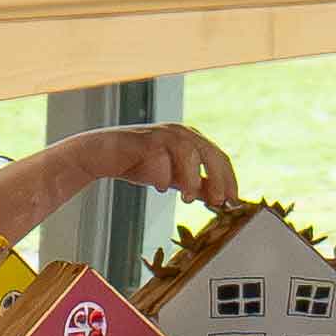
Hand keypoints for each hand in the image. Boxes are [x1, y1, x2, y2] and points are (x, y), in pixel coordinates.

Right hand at [64, 124, 238, 210]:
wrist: (102, 154)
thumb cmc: (139, 164)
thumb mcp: (173, 178)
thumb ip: (195, 185)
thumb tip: (219, 199)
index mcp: (192, 140)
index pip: (219, 158)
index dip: (229, 179)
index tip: (233, 201)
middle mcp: (181, 133)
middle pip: (210, 153)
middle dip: (218, 179)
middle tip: (219, 202)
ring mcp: (163, 133)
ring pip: (189, 152)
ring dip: (191, 178)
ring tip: (187, 200)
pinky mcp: (144, 139)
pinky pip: (161, 154)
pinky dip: (164, 173)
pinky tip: (160, 188)